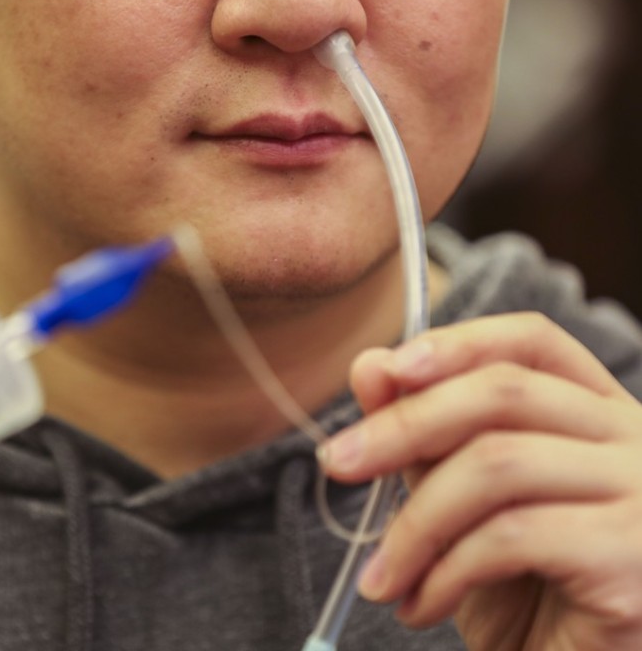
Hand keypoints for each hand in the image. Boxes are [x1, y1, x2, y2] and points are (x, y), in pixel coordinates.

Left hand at [319, 313, 641, 650]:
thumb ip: (425, 435)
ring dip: (414, 525)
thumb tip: (369, 364)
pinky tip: (420, 606)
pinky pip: (509, 536)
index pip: (533, 341)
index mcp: (600, 416)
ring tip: (379, 578)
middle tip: (337, 461)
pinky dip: (443, 572)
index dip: (456, 343)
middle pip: (504, 391)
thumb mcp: (462, 505)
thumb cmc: (525, 598)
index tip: (386, 369)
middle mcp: (638, 440)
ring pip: (497, 464)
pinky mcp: (632, 554)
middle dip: (403, 424)